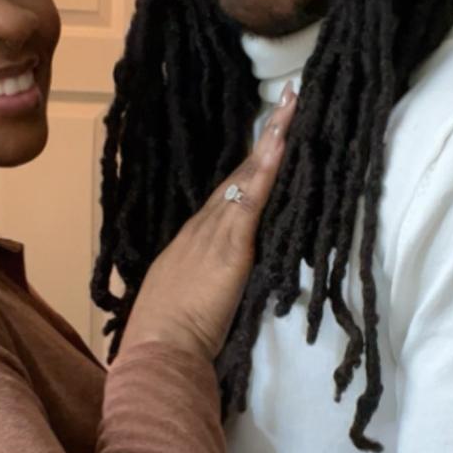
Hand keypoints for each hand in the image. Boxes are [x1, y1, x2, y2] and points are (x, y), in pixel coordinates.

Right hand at [123, 86, 297, 359]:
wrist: (160, 349)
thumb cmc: (169, 338)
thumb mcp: (187, 303)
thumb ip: (204, 287)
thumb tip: (216, 286)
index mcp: (190, 243)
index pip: (225, 197)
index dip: (246, 168)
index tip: (265, 141)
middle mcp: (201, 229)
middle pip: (237, 177)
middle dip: (263, 140)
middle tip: (286, 102)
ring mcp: (215, 233)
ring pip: (247, 177)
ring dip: (272, 140)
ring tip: (293, 105)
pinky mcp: (231, 244)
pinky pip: (252, 198)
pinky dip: (267, 169)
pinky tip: (283, 142)